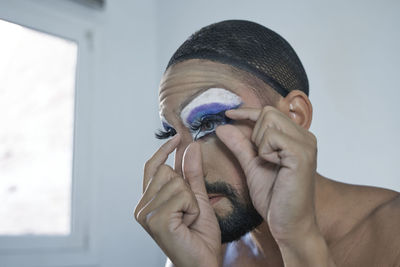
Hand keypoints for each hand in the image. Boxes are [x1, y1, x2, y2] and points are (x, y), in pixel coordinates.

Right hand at [134, 135, 220, 266]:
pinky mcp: (156, 220)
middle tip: (188, 210)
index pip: (152, 167)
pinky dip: (192, 207)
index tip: (178, 136)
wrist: (202, 262)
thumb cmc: (199, 234)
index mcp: (149, 201)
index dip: (164, 150)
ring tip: (188, 218)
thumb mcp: (198, 198)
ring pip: (175, 182)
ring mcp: (147, 214)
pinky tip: (188, 223)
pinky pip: (181, 195)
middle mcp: (142, 207)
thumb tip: (190, 146)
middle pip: (166, 171)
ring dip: (191, 200)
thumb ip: (192, 173)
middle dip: (186, 188)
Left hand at [216, 106, 317, 242]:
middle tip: (261, 158)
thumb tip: (223, 126)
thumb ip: (240, 145)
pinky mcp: (302, 154)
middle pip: (267, 113)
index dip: (247, 111)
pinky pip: (272, 137)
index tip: (228, 113)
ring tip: (270, 163)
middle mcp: (305, 136)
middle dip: (254, 133)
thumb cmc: (275, 199)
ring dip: (260, 143)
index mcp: (297, 138)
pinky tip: (275, 167)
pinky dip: (265, 151)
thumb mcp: (252, 166)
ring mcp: (306, 144)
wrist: (289, 225)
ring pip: (268, 121)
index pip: (269, 112)